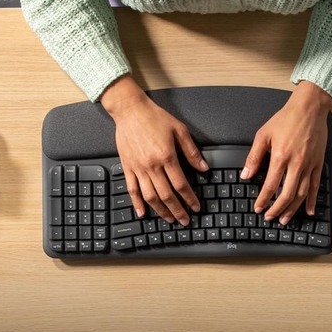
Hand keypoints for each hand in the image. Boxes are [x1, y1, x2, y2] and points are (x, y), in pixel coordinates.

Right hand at [101, 76, 207, 225]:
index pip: (181, 184)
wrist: (130, 110)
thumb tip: (203, 168)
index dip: (190, 198)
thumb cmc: (154, 117)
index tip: (196, 207)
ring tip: (169, 219)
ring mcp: (138, 168)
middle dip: (177, 211)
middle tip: (184, 220)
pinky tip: (142, 213)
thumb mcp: (179, 130)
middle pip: (166, 195)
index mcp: (166, 156)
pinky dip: (137, 204)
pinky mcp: (127, 167)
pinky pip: (132, 190)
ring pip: (150, 196)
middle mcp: (152, 165)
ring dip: (160, 211)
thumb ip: (191, 151)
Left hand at [241, 81, 331, 224]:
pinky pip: (316, 186)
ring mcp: (309, 164)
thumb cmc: (287, 119)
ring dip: (293, 209)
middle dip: (277, 209)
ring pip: (301, 193)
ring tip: (285, 219)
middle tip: (270, 217)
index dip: (263, 199)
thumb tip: (246, 174)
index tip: (258, 207)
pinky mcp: (318, 163)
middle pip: (287, 194)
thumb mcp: (264, 134)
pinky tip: (308, 210)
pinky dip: (312, 200)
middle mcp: (297, 163)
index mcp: (281, 156)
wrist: (310, 108)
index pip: (270, 185)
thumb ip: (254, 156)